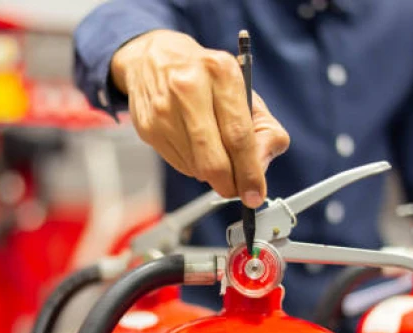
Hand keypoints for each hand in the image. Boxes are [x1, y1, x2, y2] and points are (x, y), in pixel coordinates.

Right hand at [111, 30, 289, 207]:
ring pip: (196, 168)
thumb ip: (265, 131)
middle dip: (230, 184)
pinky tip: (194, 146)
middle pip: (214, 160)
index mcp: (221, 73)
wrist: (154, 58)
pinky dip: (193, 166)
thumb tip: (260, 169)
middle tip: (237, 189)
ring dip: (211, 174)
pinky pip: (179, 165)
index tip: (256, 194)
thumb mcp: (245, 93)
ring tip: (214, 152)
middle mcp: (189, 88)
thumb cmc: (206, 78)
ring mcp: (163, 109)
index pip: (239, 136)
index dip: (249, 173)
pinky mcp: (148, 127)